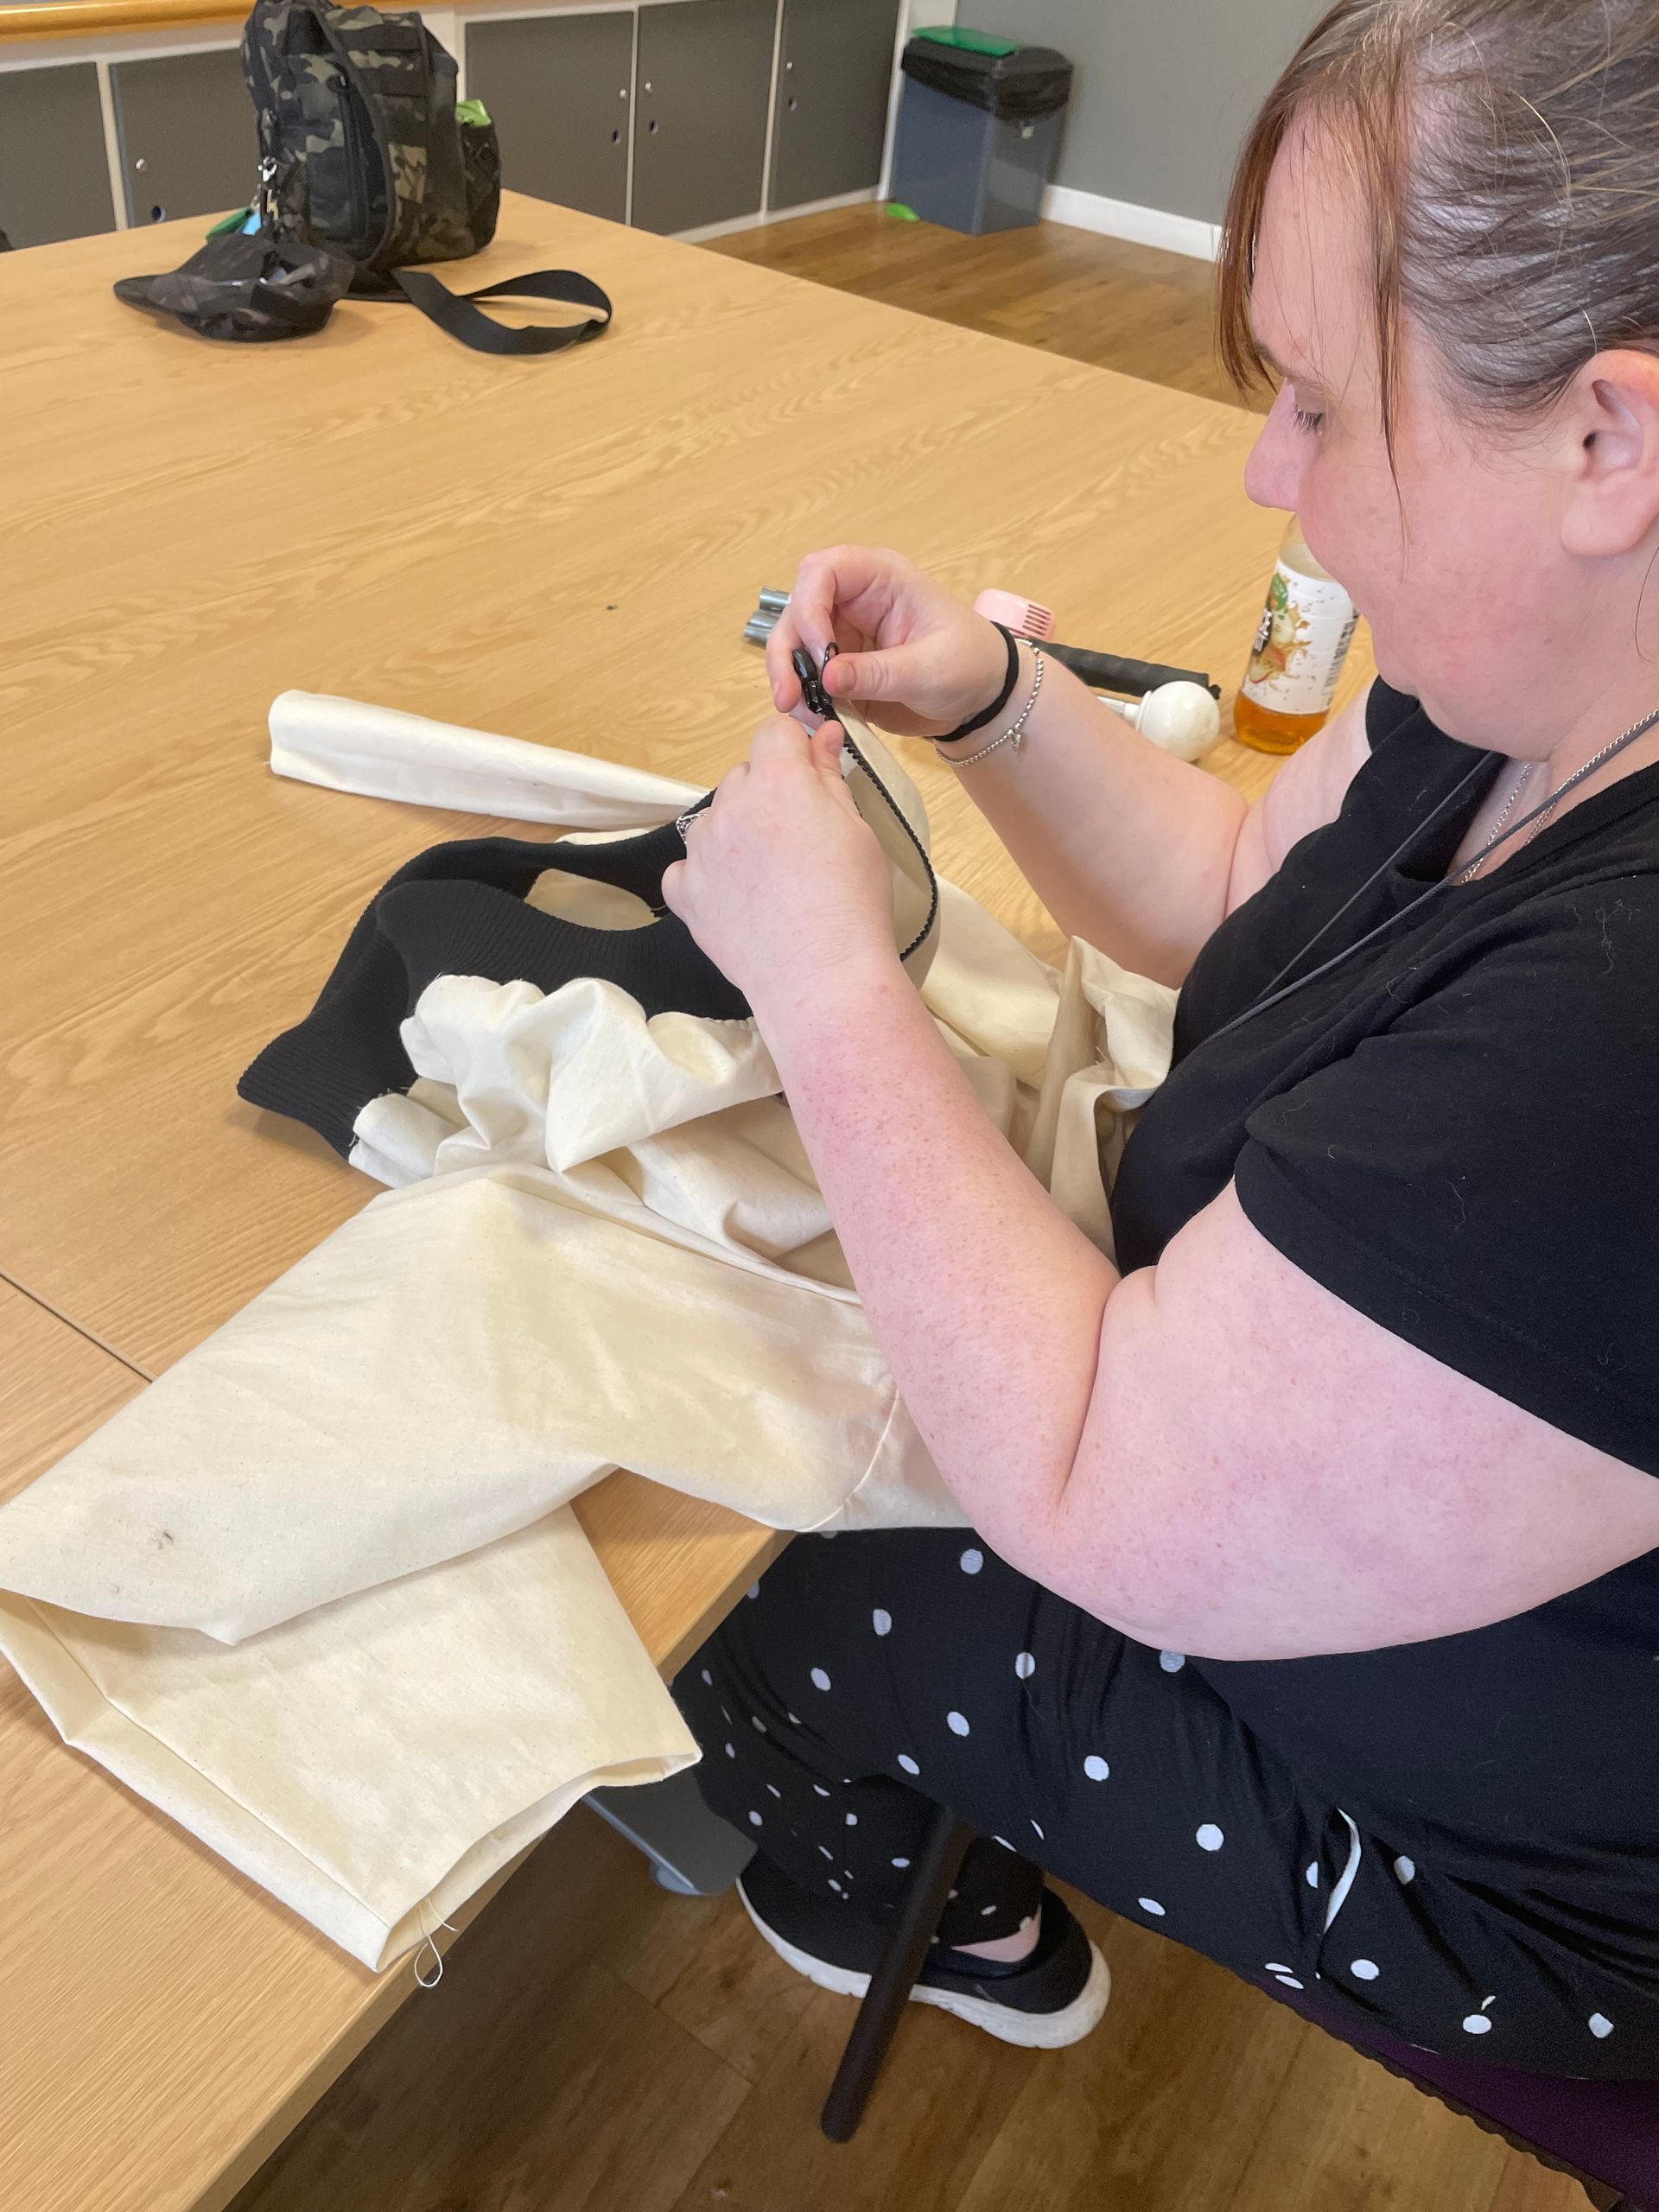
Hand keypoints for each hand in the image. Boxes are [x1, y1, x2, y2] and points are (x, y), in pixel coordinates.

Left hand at [661, 713, 898, 1010]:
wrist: (822, 977)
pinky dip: (706, 875)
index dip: (795, 751)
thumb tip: (821, 735)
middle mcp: (731, 808)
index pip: (774, 732)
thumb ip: (829, 777)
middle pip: (742, 776)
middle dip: (767, 794)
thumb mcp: (856, 830)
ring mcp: (701, 852)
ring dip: (735, 833)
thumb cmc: (852, 903)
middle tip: (799, 840)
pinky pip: (686, 867)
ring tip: (770, 876)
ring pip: (713, 820)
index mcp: (778, 783)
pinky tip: (737, 897)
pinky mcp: (686, 893)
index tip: (810, 776)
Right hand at [766, 544, 1009, 738]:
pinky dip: (802, 697)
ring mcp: (843, 633)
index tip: (821, 653)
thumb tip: (826, 676)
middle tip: (789, 696)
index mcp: (880, 579)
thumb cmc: (970, 665)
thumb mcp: (931, 670)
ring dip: (788, 677)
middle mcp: (853, 600)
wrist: (983, 698)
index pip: (824, 571)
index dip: (810, 606)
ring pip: (794, 645)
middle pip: (797, 609)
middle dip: (787, 651)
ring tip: (799, 711)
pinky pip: (806, 677)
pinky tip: (814, 719)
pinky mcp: (839, 667)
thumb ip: (879, 673)